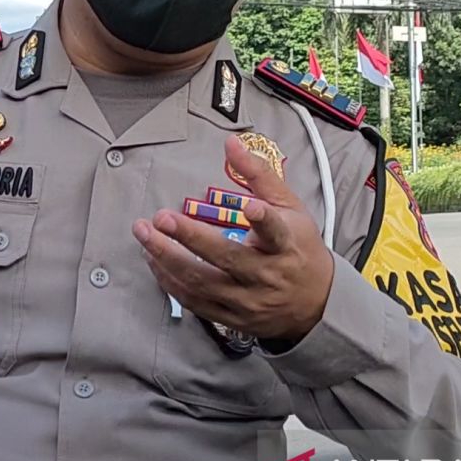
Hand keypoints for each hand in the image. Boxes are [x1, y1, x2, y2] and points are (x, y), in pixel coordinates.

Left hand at [133, 135, 335, 341]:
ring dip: (167, 259)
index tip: (250, 206)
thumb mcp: (290, 207)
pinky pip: (194, 302)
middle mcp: (267, 275)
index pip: (276, 232)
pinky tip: (154, 261)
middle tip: (160, 218)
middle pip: (226, 257)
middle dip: (189, 237)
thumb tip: (230, 143)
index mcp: (286, 245)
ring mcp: (248, 301)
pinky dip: (170, 282)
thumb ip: (258, 175)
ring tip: (144, 235)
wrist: (316, 304)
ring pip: (202, 283)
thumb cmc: (299, 247)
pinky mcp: (232, 318)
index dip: (263, 220)